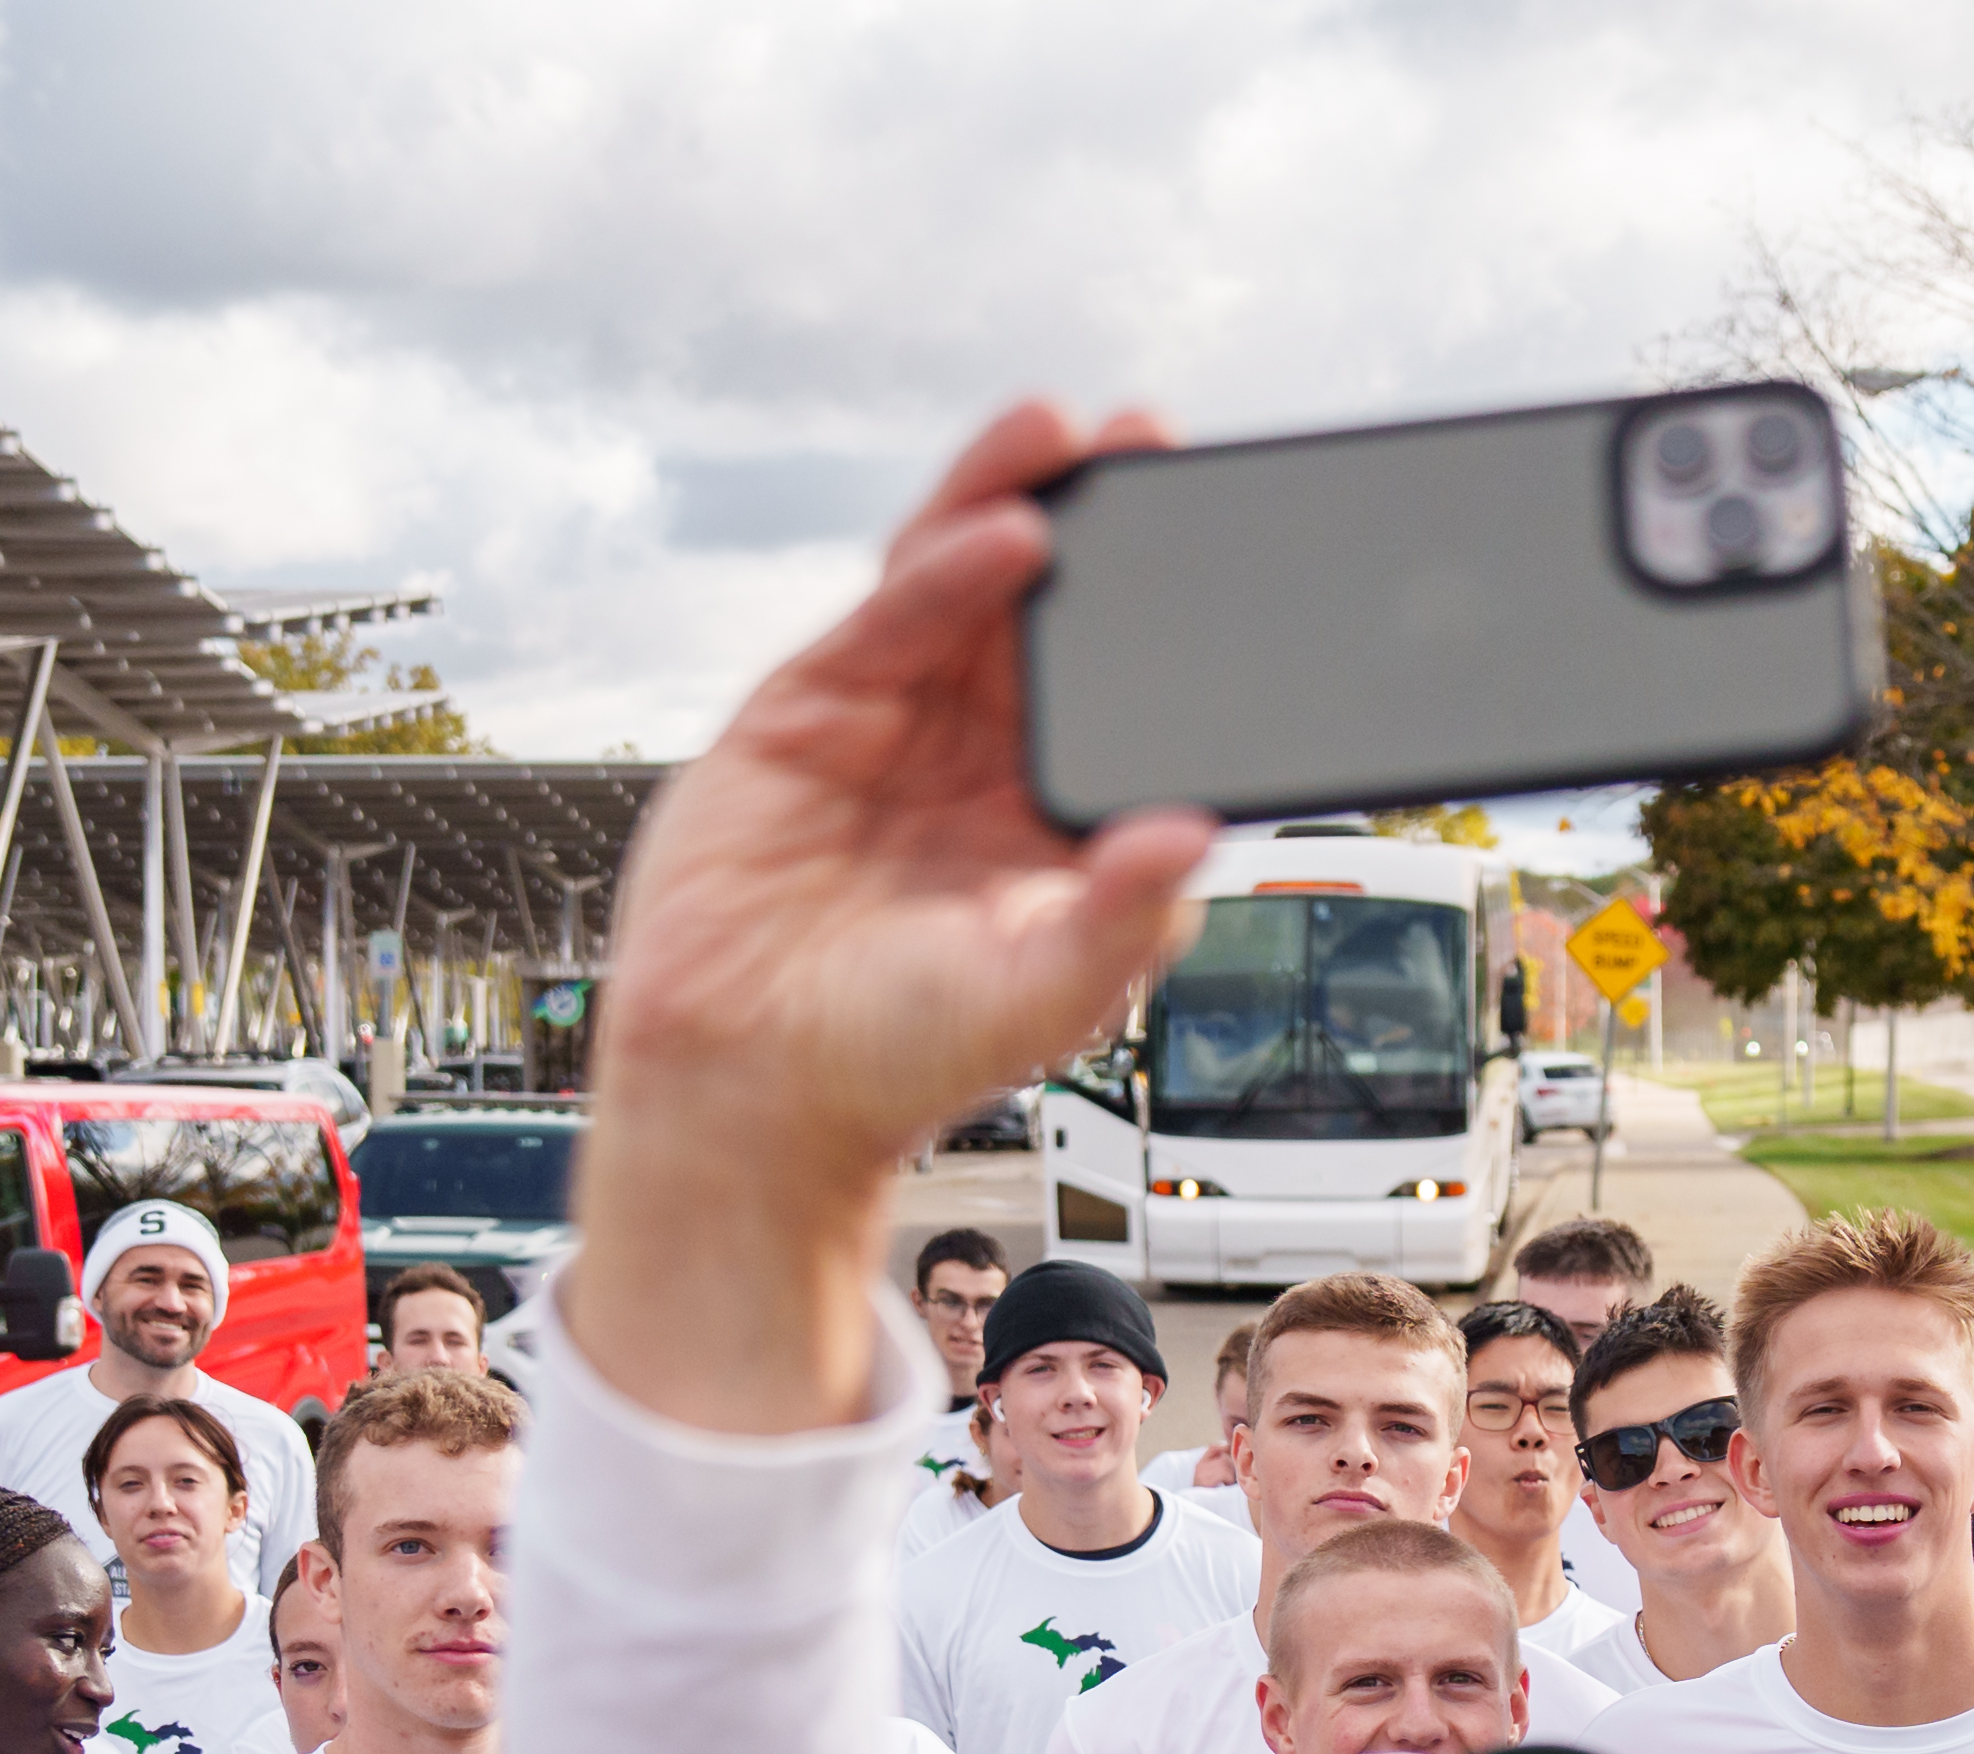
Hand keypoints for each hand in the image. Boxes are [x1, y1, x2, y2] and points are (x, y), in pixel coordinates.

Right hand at [562, 407, 1218, 1436]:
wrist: (746, 1094)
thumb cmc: (899, 1060)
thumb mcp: (1047, 991)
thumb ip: (1126, 913)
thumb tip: (1198, 832)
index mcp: (1056, 816)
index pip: (1126, 694)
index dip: (1170, 617)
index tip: (1227, 550)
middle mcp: (982, 755)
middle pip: (1051, 612)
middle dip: (1098, 524)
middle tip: (1155, 444)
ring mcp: (896, 722)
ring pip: (964, 584)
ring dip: (1016, 502)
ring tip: (1071, 438)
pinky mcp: (810, 709)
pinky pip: (889, 619)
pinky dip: (944, 569)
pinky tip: (1003, 536)